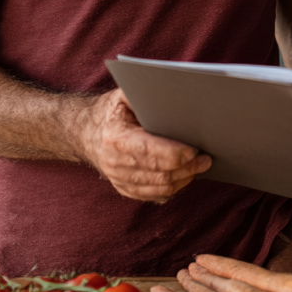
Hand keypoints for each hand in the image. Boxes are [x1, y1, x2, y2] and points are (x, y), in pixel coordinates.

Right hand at [80, 88, 211, 201]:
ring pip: (159, 188)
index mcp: (115, 138)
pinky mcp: (124, 189)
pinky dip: (172, 188)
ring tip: (199, 167)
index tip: (194, 150)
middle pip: (158, 173)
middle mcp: (114, 163)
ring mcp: (119, 179)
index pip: (148, 151)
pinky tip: (184, 176)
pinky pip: (154, 195)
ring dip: (183, 179)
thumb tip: (174, 97)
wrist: (85, 132)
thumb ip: (143, 96)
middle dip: (186, 167)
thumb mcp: (123, 96)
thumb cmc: (111, 111)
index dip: (174, 153)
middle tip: (206, 159)